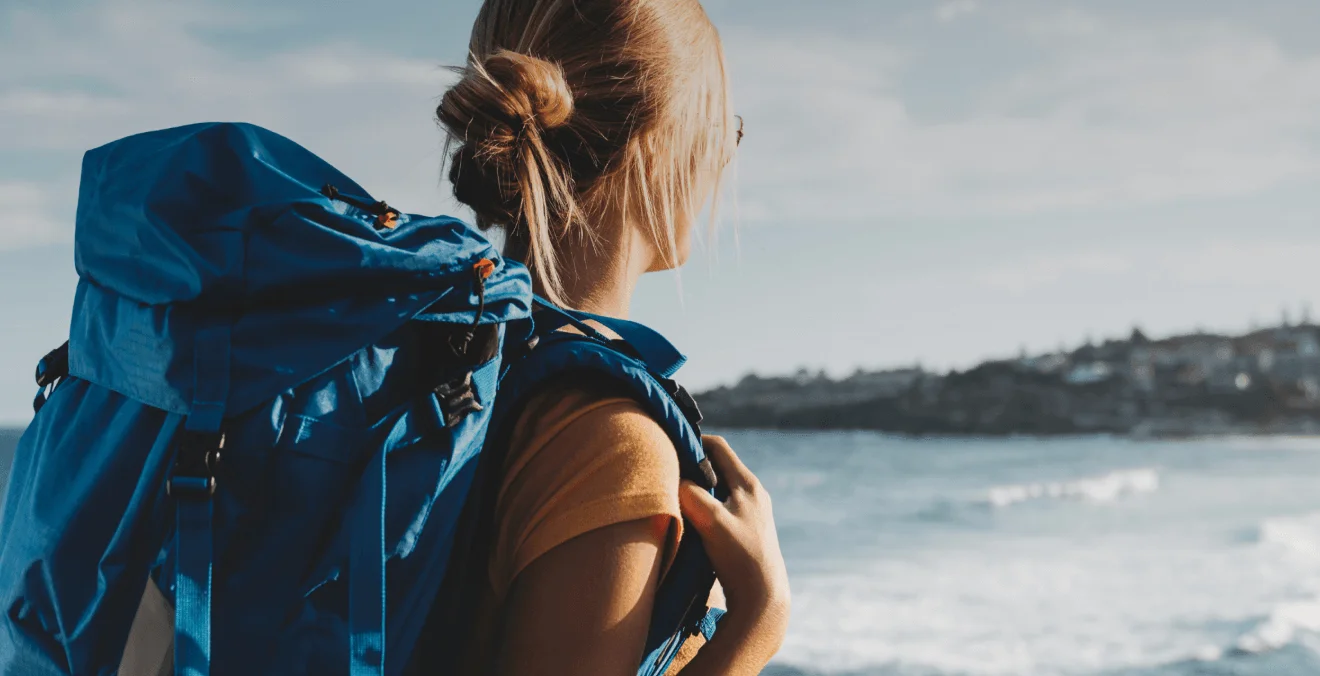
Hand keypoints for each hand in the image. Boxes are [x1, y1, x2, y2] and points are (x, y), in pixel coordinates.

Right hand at [678, 436, 789, 639]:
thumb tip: (675, 478)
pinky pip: (720, 506)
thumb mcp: (712, 520)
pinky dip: (703, 506)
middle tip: (668, 471)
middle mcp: (753, 494)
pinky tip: (690, 519)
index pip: (718, 447)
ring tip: (675, 495)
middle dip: (692, 465)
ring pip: (718, 488)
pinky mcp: (746, 530)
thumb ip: (692, 494)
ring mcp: (751, 512)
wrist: (762, 597)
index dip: (693, 441)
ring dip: (697, 488)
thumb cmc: (740, 557)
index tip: (669, 446)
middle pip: (718, 466)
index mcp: (748, 484)